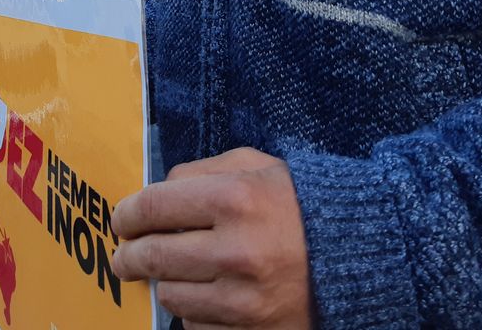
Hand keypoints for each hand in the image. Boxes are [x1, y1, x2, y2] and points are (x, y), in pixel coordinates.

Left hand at [111, 148, 312, 328]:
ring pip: (170, 294)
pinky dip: (196, 309)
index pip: (152, 208)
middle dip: (129, 255)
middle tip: (126, 255)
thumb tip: (151, 197)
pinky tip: (212, 292)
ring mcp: (244, 299)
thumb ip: (199, 172)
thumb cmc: (300, 205)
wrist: (360, 255)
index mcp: (234, 200)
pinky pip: (197, 324)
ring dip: (166, 282)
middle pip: (152, 256)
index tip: (122, 220)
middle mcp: (237, 251)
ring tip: (176, 270)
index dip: (126, 215)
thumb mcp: (254, 167)